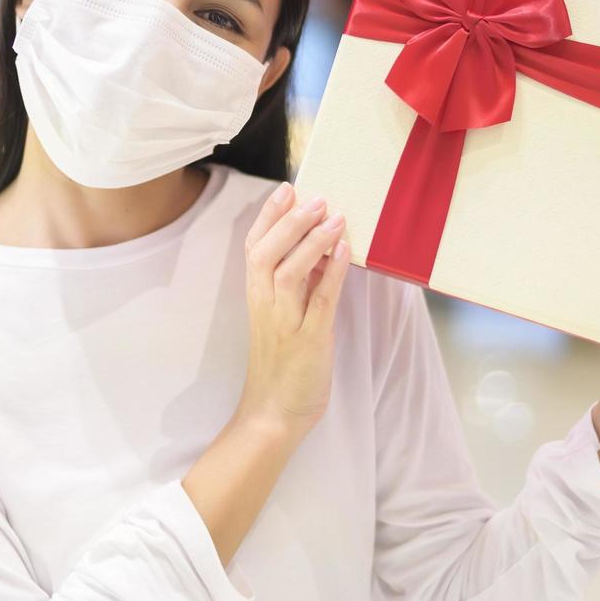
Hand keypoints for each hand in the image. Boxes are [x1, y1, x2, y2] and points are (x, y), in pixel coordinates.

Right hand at [238, 181, 351, 431]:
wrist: (274, 412)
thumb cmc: (281, 363)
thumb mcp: (281, 316)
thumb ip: (294, 284)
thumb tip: (315, 249)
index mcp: (256, 296)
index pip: (254, 247)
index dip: (269, 216)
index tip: (286, 189)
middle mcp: (265, 305)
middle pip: (267, 253)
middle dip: (290, 222)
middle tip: (316, 198)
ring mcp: (285, 323)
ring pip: (290, 272)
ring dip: (312, 242)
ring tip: (334, 217)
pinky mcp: (308, 340)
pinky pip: (320, 301)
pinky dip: (331, 274)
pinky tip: (345, 252)